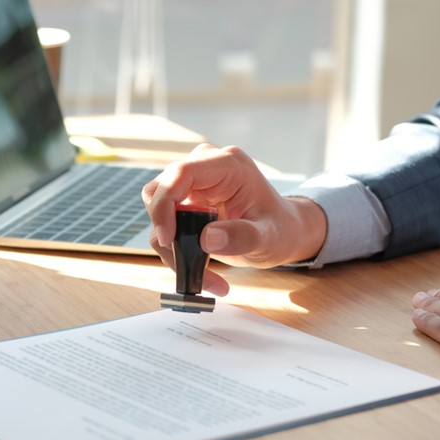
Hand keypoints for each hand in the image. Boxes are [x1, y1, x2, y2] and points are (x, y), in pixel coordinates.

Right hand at [142, 144, 326, 295]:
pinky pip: (165, 224)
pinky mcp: (185, 200)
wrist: (281, 232)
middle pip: (160, 191)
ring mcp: (193, 183)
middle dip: (166, 232)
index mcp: (228, 165)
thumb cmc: (279, 229)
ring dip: (170, 247)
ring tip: (201, 274)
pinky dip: (175, 250)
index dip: (165, 204)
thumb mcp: (268, 238)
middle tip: (187, 264)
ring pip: (157, 211)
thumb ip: (243, 237)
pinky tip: (200, 270)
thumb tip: (207, 239)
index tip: (169, 239)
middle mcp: (205, 166)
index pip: (181, 173)